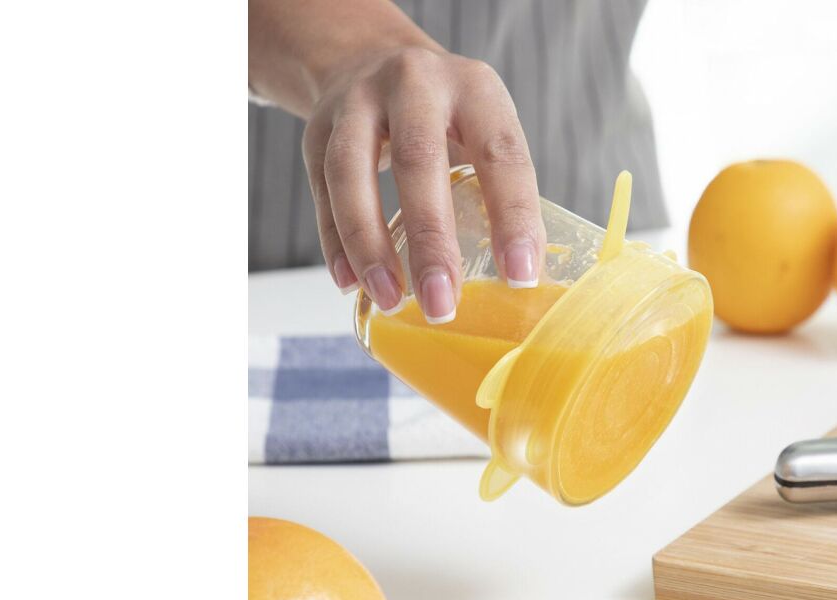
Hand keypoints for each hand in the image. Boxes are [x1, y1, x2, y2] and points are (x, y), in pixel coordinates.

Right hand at [301, 47, 545, 322]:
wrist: (369, 58)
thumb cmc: (445, 114)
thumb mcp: (483, 127)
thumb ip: (500, 188)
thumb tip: (519, 280)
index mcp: (475, 88)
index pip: (501, 152)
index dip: (513, 215)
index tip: (520, 276)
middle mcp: (414, 84)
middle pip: (418, 160)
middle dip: (430, 240)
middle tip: (442, 304)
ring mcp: (357, 102)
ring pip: (351, 173)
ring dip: (370, 246)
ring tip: (391, 299)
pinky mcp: (316, 129)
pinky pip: (321, 191)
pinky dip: (334, 241)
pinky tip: (349, 282)